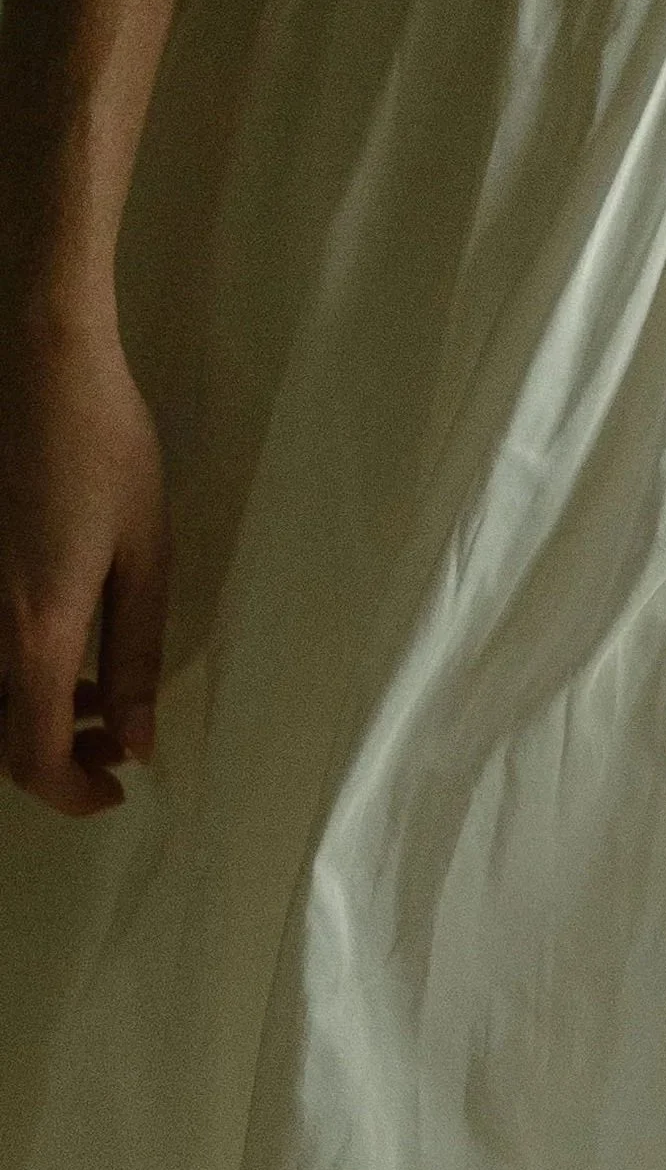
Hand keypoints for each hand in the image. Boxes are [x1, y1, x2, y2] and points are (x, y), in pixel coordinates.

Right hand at [0, 281, 171, 815]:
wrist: (46, 376)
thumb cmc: (108, 454)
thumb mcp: (147, 555)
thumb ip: (138, 654)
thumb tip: (136, 740)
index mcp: (37, 632)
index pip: (35, 756)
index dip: (73, 793)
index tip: (116, 791)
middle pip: (5, 738)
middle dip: (60, 760)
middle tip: (119, 749)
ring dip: (44, 716)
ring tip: (108, 699)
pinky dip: (26, 673)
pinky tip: (69, 650)